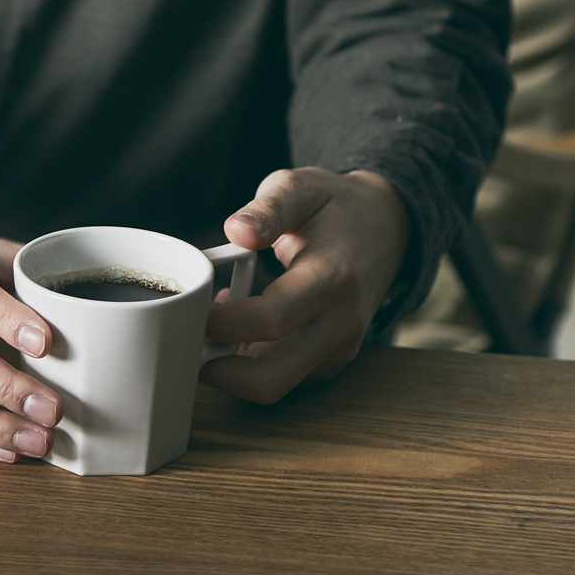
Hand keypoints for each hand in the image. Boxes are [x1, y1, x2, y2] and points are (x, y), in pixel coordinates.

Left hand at [201, 168, 410, 402]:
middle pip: (271, 378)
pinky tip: (238, 331)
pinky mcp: (332, 362)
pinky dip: (250, 366)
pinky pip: (283, 380)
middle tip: (189, 338)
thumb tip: (238, 230)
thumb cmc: (334, 206)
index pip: (271, 319)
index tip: (191, 306)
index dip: (221, 323)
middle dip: (218, 368)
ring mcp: (340, 348)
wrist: (385, 228)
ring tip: (213, 326)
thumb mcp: (302, 187)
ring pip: (274, 386)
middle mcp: (342, 323)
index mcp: (333, 277)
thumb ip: (269, 207)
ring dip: (231, 369)